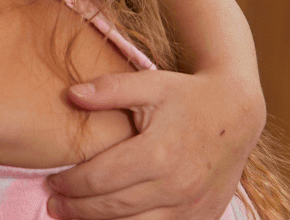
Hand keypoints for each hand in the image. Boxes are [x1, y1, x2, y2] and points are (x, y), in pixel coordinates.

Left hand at [46, 70, 262, 219]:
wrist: (237, 114)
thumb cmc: (186, 96)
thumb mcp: (149, 83)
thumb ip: (109, 89)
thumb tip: (70, 94)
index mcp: (159, 153)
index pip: (100, 178)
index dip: (70, 184)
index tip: (52, 182)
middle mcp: (176, 186)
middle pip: (113, 208)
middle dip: (77, 209)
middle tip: (54, 205)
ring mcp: (192, 207)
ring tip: (73, 217)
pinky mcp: (202, 217)